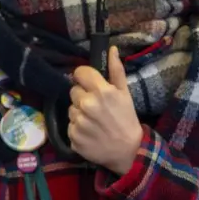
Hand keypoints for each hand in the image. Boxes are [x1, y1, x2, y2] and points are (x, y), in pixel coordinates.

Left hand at [69, 47, 140, 174]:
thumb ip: (116, 70)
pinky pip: (70, 125)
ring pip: (70, 109)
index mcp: (101, 91)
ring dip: (80, 113)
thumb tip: (111, 49)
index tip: (90, 84)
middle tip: (96, 107)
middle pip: (73, 91)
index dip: (84, 78)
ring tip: (94, 121)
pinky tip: (90, 131)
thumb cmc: (126, 119)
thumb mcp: (125, 93)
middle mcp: (87, 105)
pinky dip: (78, 128)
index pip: (79, 73)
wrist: (128, 150)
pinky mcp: (72, 136)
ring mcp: (79, 121)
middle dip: (83, 97)